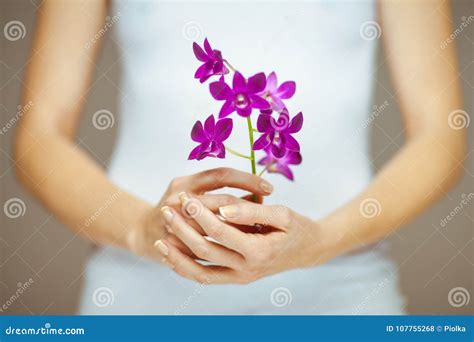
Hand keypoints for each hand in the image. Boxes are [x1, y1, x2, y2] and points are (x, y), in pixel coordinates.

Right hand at [126, 168, 273, 261]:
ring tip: (258, 232)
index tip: (270, 188)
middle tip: (269, 213)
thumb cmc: (179, 209)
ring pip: (215, 228)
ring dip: (240, 229)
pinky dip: (226, 247)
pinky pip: (204, 250)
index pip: (221, 175)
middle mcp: (176, 200)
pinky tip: (242, 248)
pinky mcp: (173, 245)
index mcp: (185, 183)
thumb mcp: (197, 191)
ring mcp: (174, 224)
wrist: (143, 231)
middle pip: (220, 202)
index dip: (247, 179)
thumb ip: (223, 192)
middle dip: (248, 207)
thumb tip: (260, 194)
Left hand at [155, 193, 341, 283]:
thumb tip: (223, 209)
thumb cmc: (296, 228)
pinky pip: (205, 278)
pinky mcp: (235, 279)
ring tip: (160, 237)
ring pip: (200, 270)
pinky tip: (172, 257)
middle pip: (206, 249)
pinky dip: (186, 269)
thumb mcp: (282, 215)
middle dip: (183, 228)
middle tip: (167, 208)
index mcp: (259, 250)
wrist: (306, 251)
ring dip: (178, 255)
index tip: (186, 196)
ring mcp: (240, 277)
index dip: (200, 212)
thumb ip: (253, 211)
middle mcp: (247, 269)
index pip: (220, 230)